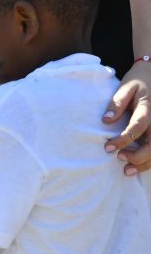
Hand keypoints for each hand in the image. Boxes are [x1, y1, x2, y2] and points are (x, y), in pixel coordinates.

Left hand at [103, 59, 150, 174]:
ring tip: (127, 171)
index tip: (107, 148)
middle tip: (120, 159)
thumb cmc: (138, 82)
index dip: (123, 140)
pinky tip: (138, 166)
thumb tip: (106, 120)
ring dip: (145, 163)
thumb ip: (116, 102)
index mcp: (148, 107)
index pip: (138, 127)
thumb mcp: (125, 87)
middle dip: (137, 156)